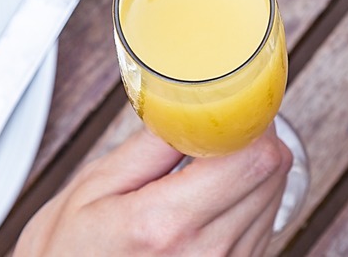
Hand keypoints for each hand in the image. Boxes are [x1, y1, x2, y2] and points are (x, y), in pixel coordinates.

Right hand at [15, 125, 291, 255]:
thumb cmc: (71, 253)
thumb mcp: (92, 189)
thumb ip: (150, 145)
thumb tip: (193, 106)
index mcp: (166, 224)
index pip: (252, 157)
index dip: (251, 120)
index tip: (235, 105)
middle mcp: (208, 252)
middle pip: (273, 170)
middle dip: (253, 136)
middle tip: (218, 130)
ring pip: (276, 191)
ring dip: (252, 168)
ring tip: (208, 169)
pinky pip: (268, 218)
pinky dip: (251, 196)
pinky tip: (214, 197)